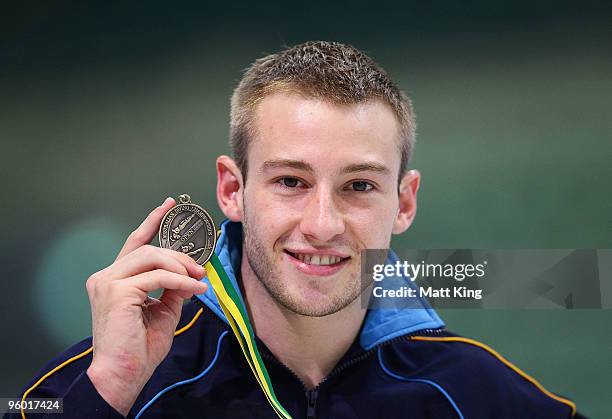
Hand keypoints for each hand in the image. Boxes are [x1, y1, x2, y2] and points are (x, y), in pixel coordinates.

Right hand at [85, 198, 207, 415]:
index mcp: (113, 280)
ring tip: (198, 279)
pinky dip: (180, 281)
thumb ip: (172, 288)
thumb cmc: (139, 349)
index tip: (168, 205)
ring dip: (181, 266)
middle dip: (179, 255)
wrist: (122, 375)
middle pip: (148, 248)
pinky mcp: (116, 292)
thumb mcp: (163, 311)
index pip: (135, 243)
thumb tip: (190, 273)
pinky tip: (194, 290)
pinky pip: (157, 277)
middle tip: (200, 269)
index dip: (152, 222)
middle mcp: (106, 276)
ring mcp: (108, 282)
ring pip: (152, 256)